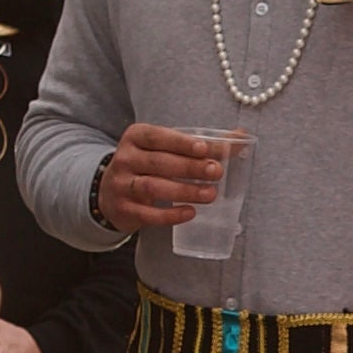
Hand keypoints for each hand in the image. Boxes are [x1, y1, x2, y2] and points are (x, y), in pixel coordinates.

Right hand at [92, 122, 231, 231]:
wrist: (110, 193)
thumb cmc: (148, 165)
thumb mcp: (166, 149)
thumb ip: (201, 144)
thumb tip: (242, 136)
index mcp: (136, 137)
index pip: (158, 136)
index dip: (181, 143)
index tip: (205, 148)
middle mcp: (125, 158)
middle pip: (159, 162)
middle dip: (190, 167)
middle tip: (216, 172)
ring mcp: (121, 185)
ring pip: (153, 187)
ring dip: (184, 191)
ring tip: (210, 194)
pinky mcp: (124, 209)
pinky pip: (147, 214)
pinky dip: (170, 215)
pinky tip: (190, 213)